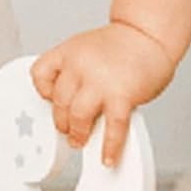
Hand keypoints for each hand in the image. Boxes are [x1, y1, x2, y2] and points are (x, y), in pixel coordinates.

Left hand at [31, 21, 174, 166]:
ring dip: (77, 134)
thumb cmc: (121, 44)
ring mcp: (100, 81)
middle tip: (66, 130)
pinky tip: (108, 156)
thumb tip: (69, 105)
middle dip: (61, 120)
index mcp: (68, 52)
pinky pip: (112, 127)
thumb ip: (73, 74)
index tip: (48, 102)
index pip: (40, 76)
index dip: (43, 92)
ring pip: (77, 116)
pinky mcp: (122, 95)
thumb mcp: (85, 49)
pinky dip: (109, 146)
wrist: (151, 33)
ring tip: (79, 141)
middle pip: (59, 101)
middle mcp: (80, 65)